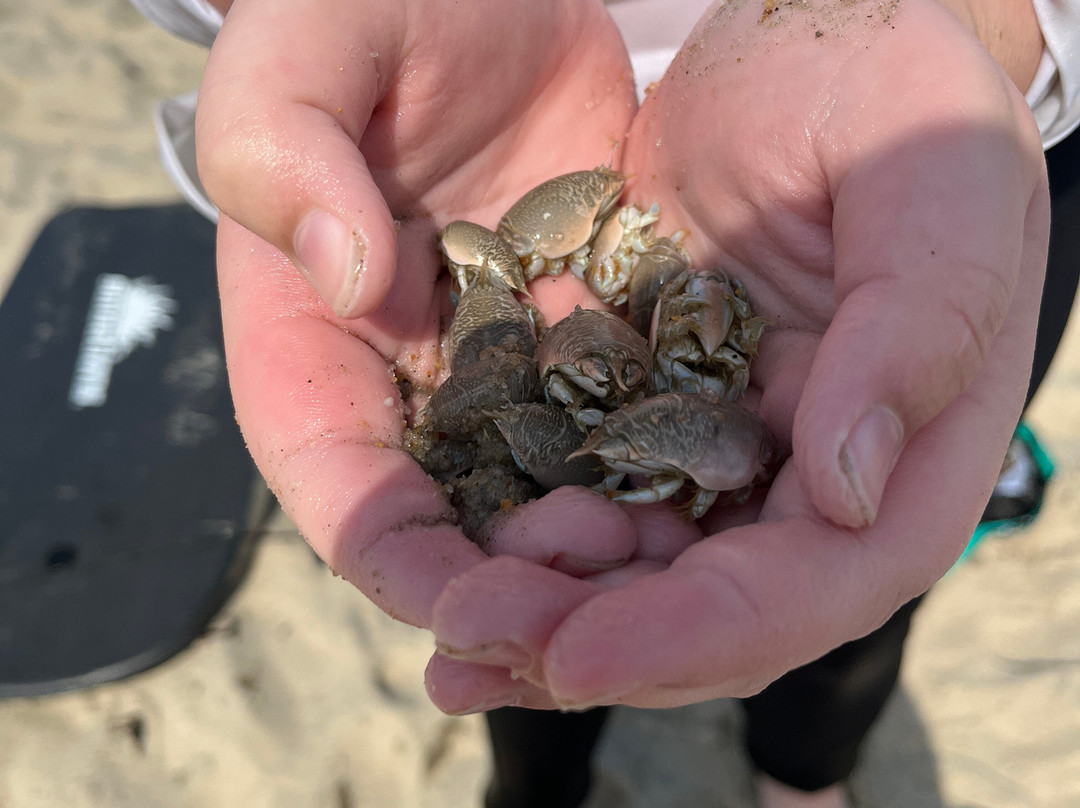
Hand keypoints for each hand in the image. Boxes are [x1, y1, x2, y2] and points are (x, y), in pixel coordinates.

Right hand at [202, 0, 639, 629]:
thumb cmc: (364, 5)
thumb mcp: (297, 55)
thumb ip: (283, 153)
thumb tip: (347, 276)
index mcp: (311, 351)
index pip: (343, 495)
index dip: (404, 566)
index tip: (478, 607)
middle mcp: (409, 385)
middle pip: (455, 529)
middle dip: (522, 586)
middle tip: (604, 599)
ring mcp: (504, 369)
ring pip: (549, 497)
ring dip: (604, 551)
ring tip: (669, 562)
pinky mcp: (585, 336)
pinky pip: (623, 424)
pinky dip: (660, 471)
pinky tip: (717, 495)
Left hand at [425, 0, 1049, 710]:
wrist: (803, 37)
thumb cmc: (892, 90)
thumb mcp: (927, 185)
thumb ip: (915, 332)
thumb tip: (847, 492)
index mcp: (907, 442)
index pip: (816, 581)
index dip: (701, 634)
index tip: (582, 653)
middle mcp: (813, 470)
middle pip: (713, 607)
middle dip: (597, 645)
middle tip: (474, 657)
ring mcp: (728, 443)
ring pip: (640, 568)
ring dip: (545, 612)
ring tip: (447, 641)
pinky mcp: (653, 402)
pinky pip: (588, 488)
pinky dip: (525, 532)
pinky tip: (452, 558)